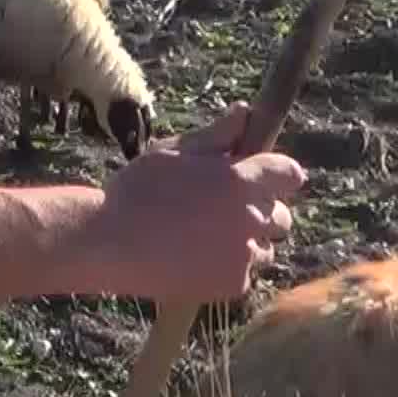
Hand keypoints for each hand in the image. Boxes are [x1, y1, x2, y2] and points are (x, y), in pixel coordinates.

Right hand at [86, 102, 305, 302]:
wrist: (108, 242)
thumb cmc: (136, 190)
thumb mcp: (172, 152)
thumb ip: (215, 135)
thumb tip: (245, 113)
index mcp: (241, 179)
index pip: (289, 173)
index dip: (273, 175)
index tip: (254, 178)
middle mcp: (251, 216)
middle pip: (280, 215)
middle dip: (257, 211)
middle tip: (218, 211)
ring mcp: (245, 254)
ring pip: (264, 248)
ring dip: (245, 243)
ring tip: (201, 238)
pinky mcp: (232, 283)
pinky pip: (244, 274)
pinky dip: (227, 268)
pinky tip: (193, 259)